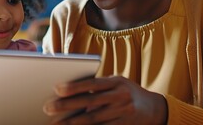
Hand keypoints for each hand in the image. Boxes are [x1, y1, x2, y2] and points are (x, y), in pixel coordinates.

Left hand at [43, 76, 166, 124]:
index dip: (75, 86)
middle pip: (90, 102)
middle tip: (47, 107)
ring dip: (73, 122)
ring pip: (94, 120)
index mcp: (117, 82)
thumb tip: (70, 91)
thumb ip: (99, 86)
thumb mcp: (117, 83)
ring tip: (56, 123)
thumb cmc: (127, 92)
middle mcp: (121, 97)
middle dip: (67, 105)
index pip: (92, 83)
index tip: (56, 88)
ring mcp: (124, 113)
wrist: (154, 108)